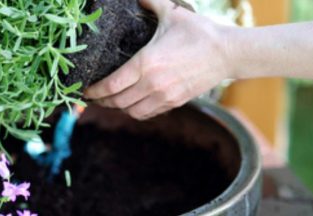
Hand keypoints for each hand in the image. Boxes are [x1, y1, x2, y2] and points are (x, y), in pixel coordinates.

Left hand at [84, 0, 234, 119]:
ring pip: (131, 111)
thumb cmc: (199, 33)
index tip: (85, 90)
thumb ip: (151, 2)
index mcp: (145, 64)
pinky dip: (135, 112)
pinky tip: (131, 103)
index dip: (94, 91)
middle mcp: (152, 84)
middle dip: (101, 101)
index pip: (111, 85)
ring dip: (118, 108)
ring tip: (110, 101)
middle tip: (93, 97)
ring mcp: (164, 96)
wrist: (227, 53)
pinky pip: (147, 114)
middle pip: (117, 102)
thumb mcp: (172, 13)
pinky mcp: (175, 102)